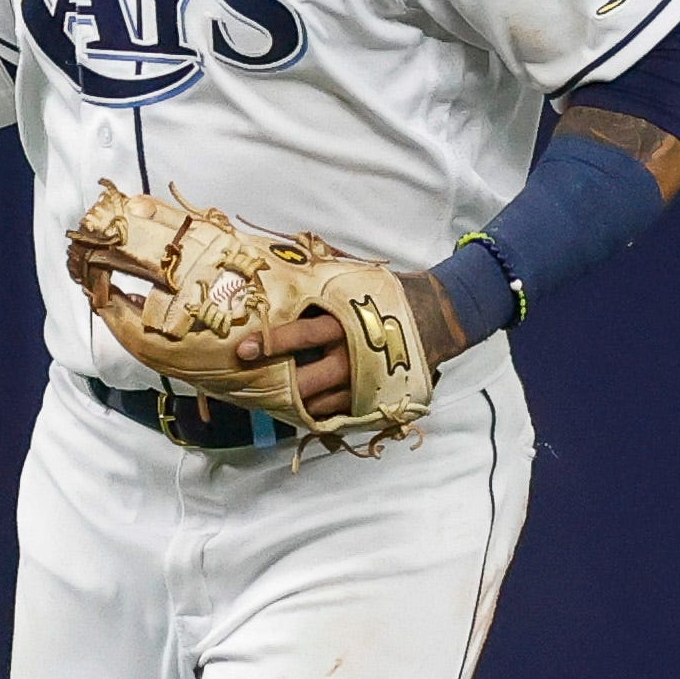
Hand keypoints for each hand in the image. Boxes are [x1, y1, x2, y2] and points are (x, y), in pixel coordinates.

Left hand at [227, 269, 464, 422]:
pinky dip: (314, 412)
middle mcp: (354, 356)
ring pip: (319, 403)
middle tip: (246, 385)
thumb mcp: (354, 282)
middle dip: (276, 385)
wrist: (435, 317)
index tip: (244, 348)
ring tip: (263, 398)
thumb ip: (321, 283)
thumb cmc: (387, 295)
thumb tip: (280, 264)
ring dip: (290, 402)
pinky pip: (336, 414)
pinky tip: (295, 407)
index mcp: (347, 323)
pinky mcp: (373, 399)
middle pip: (307, 381)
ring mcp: (364, 382)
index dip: (272, 341)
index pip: (304, 334)